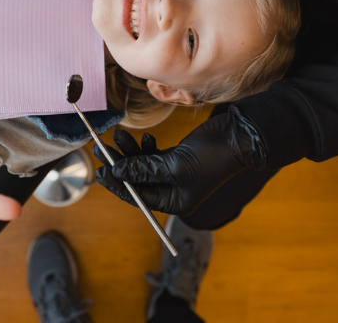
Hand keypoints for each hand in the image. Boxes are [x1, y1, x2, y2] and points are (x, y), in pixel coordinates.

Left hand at [93, 117, 249, 215]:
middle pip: (137, 179)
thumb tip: (117, 172)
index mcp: (174, 202)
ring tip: (118, 135)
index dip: (117, 184)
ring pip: (143, 164)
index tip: (99, 171)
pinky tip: (147, 137)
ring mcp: (174, 174)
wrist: (238, 135)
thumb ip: (143, 169)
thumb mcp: (173, 164)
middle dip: (119, 164)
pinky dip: (145, 147)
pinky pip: (152, 155)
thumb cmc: (212, 155)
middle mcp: (173, 191)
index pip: (138, 198)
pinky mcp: (176, 158)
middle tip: (99, 147)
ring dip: (130, 151)